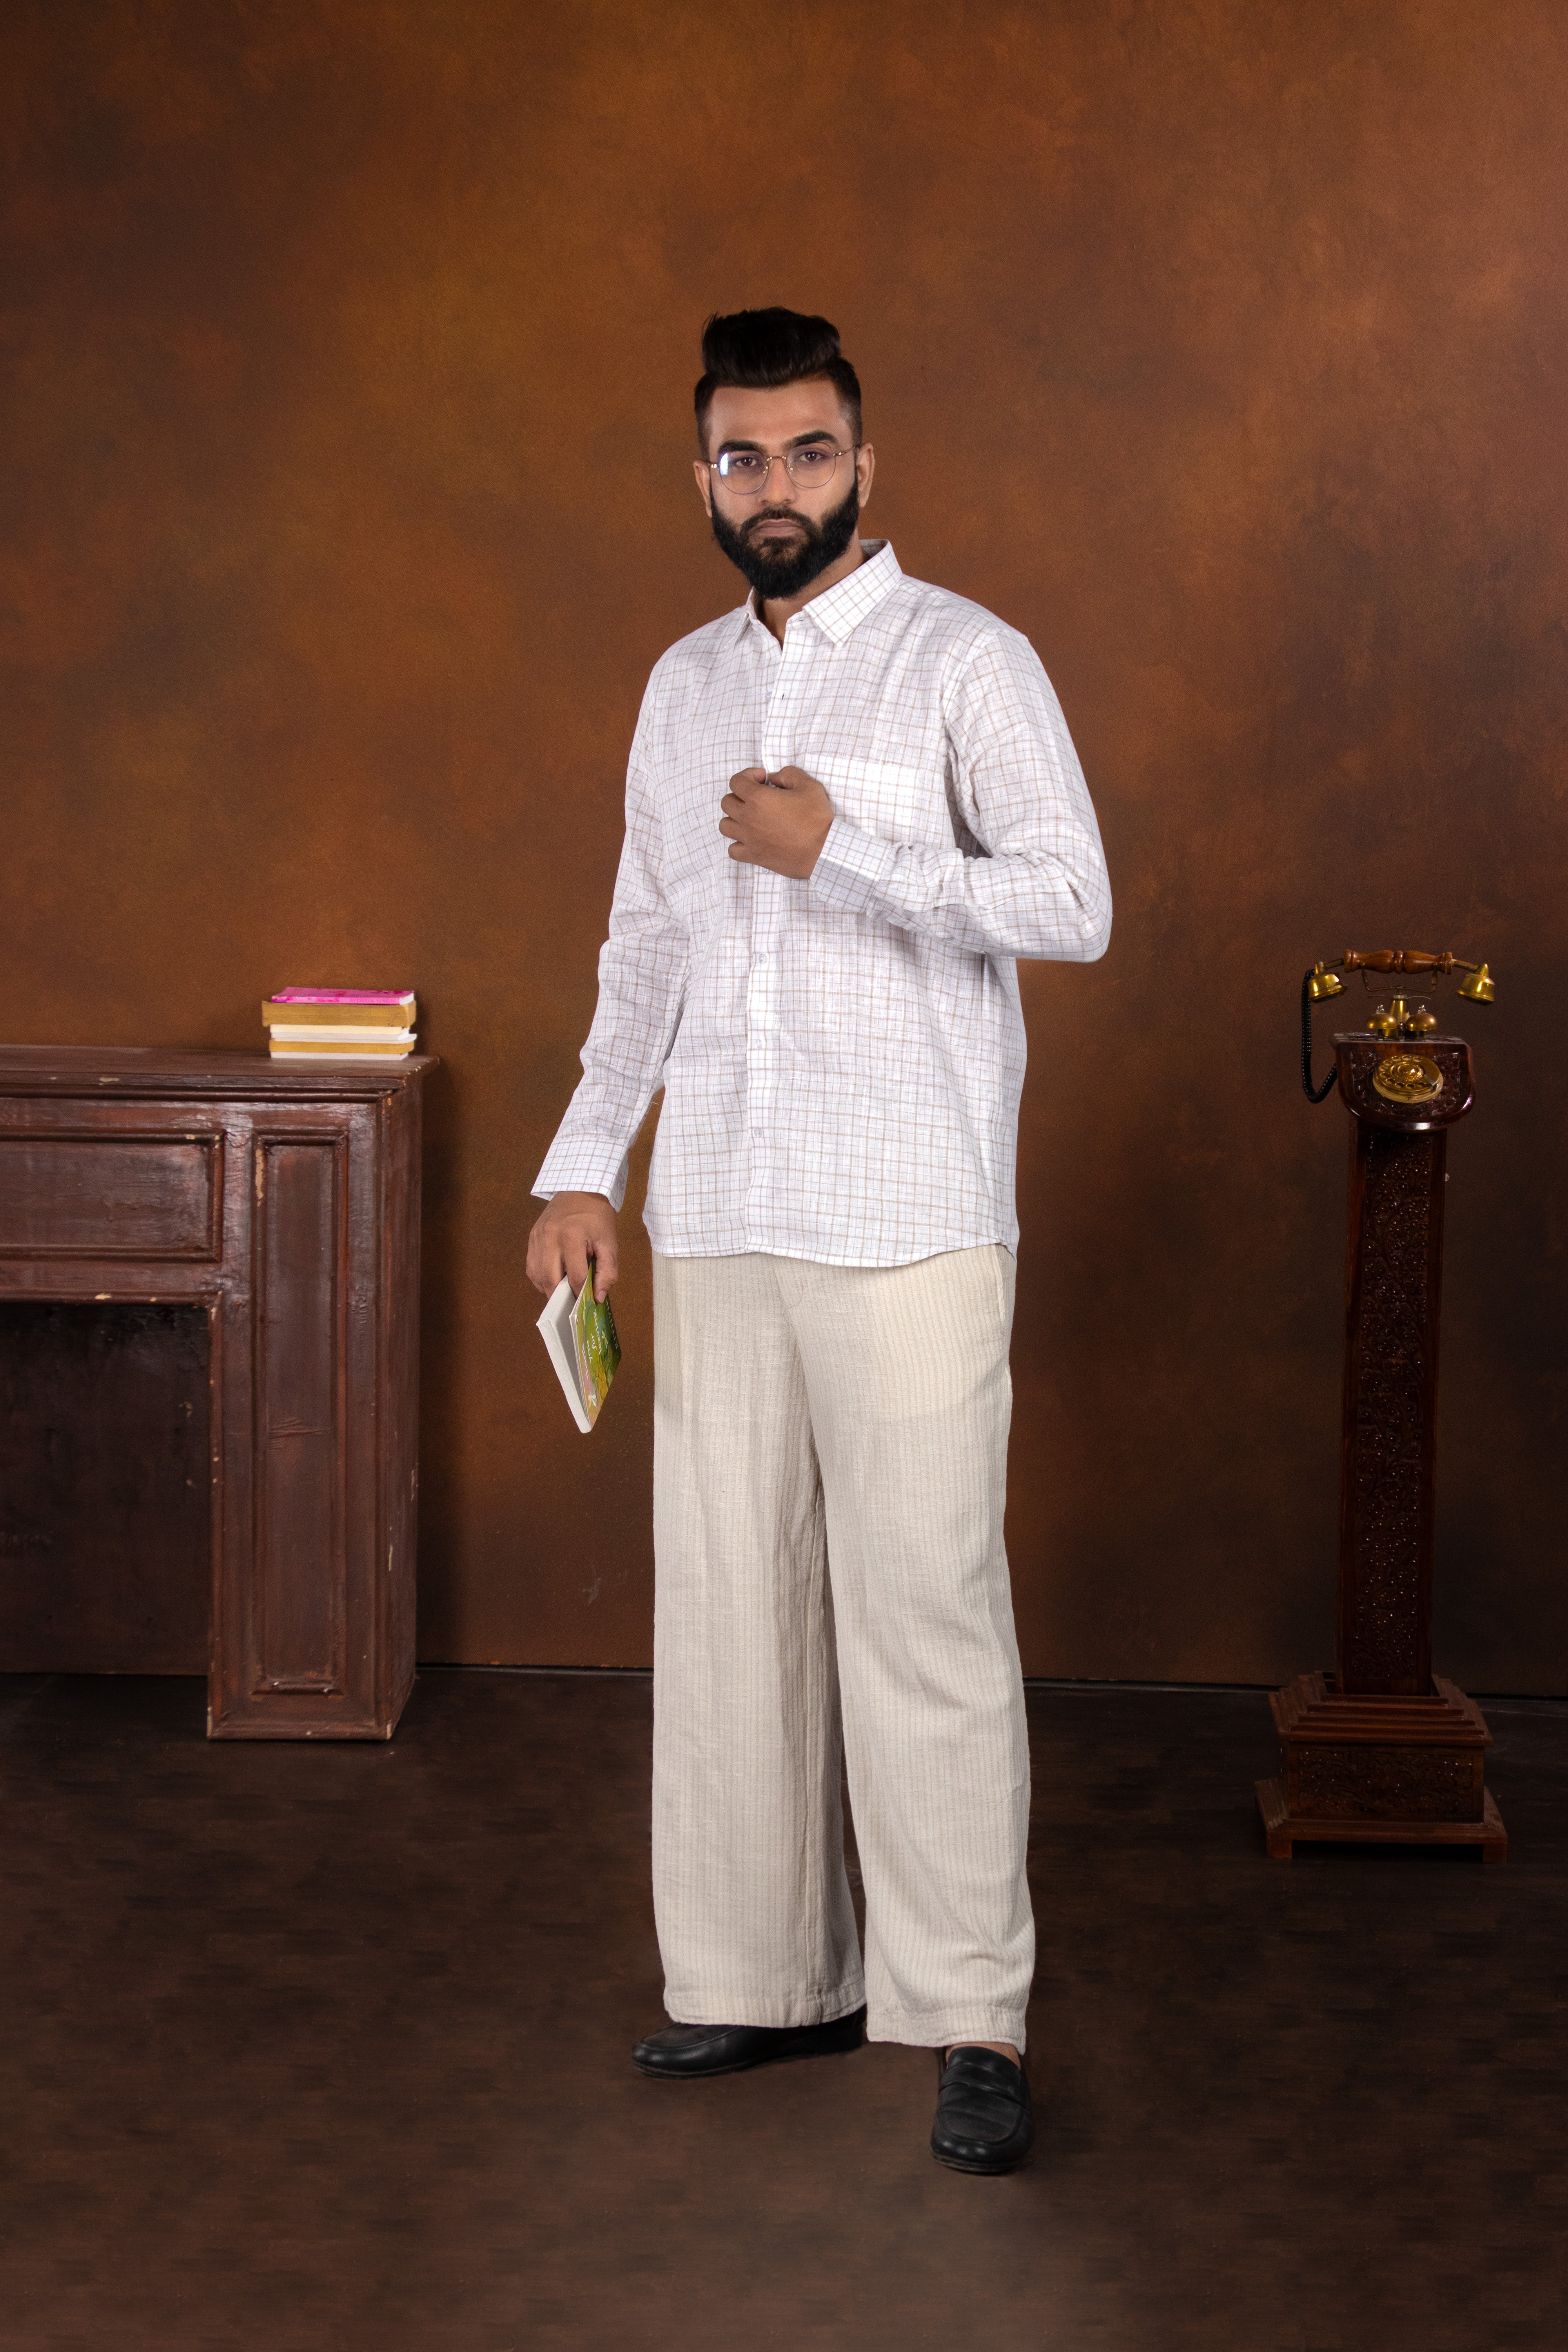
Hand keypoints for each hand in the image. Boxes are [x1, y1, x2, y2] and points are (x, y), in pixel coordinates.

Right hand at [526, 1191, 618, 1301]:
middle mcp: (549, 1237)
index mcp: (571, 1236)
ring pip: (538, 1276)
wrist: (580, 1189)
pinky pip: (531, 1267)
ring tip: (563, 1292)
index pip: (574, 1276)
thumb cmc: (597, 1216)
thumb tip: (598, 1296)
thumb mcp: (609, 1241)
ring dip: (549, 1289)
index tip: (587, 1302)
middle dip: (561, 1297)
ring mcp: (537, 1237)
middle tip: (572, 1305)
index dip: (581, 1293)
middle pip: (550, 1280)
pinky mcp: (531, 1237)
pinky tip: (553, 1278)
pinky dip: (540, 1278)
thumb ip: (607, 1270)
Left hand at [719, 765, 833, 878]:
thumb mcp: (809, 786)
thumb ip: (788, 774)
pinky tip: (751, 838)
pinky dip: (737, 843)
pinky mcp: (754, 856)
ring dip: (734, 818)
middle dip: (740, 795)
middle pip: (727, 802)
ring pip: (724, 825)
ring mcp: (749, 839)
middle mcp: (748, 818)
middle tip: (757, 797)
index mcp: (758, 798)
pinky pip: (732, 849)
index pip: (736, 781)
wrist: (824, 852)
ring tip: (750, 817)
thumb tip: (775, 777)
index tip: (762, 779)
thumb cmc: (817, 820)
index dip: (748, 775)